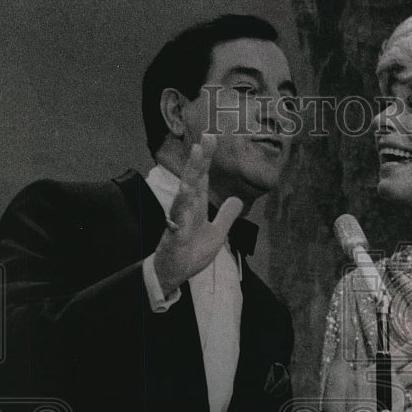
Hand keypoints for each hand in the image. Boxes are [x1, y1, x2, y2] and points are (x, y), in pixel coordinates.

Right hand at [153, 133, 243, 295]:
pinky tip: (186, 189)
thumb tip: (237, 198)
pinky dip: (182, 203)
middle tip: (207, 137)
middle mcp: (186, 207)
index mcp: (196, 207)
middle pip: (195, 178)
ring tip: (198, 154)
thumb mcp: (217, 234)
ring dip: (191, 172)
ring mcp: (179, 218)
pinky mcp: (174, 233)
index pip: (202, 178)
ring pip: (185, 191)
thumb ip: (226, 216)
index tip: (212, 138)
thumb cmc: (191, 254)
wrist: (175, 274)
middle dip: (201, 158)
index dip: (207, 160)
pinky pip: (178, 215)